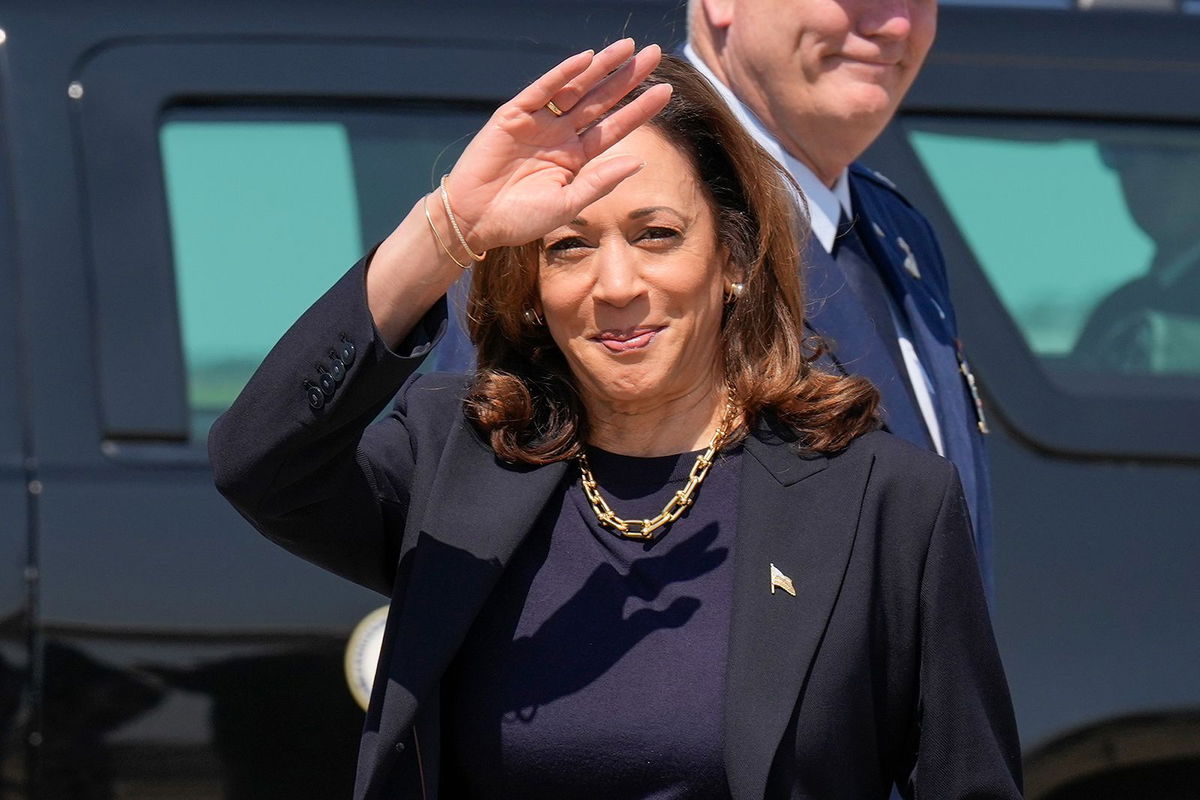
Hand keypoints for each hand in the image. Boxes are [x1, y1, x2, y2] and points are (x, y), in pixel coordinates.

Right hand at [440, 39, 671, 251]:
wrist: (475, 220)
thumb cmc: (519, 219)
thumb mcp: (567, 205)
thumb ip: (600, 182)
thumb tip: (638, 162)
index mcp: (575, 158)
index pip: (614, 128)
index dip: (639, 109)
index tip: (666, 91)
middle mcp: (560, 135)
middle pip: (600, 101)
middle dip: (626, 78)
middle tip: (654, 55)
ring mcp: (538, 123)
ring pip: (575, 89)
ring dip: (600, 68)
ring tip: (628, 47)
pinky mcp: (513, 115)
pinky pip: (541, 90)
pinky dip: (562, 74)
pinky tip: (585, 59)